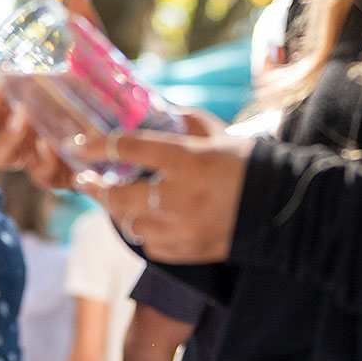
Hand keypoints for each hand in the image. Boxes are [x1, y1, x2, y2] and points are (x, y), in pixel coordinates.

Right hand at [0, 0, 98, 191]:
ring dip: (7, 137)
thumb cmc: (106, 90)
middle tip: (3, 89)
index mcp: (18, 98)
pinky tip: (49, 147)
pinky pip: (42, 176)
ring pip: (1, 155)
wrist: (143, 128)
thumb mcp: (95, 55)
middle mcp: (19, 128)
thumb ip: (83, 23)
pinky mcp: (60, 175)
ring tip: (24, 118)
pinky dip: (41, 163)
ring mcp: (36, 154)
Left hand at [80, 112, 252, 264]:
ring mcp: (184, 229)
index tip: (79, 144)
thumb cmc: (247, 164)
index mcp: (189, 160)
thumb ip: (183, 121)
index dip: (98, 146)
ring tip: (113, 198)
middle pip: (118, 196)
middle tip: (85, 179)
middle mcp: (182, 196)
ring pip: (129, 224)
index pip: (130, 149)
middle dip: (95, 187)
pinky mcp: (189, 251)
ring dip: (118, 211)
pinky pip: (149, 244)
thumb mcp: (217, 134)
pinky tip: (144, 219)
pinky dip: (143, 230)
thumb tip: (152, 109)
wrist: (281, 207)